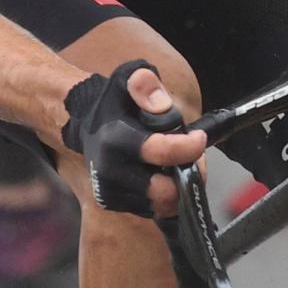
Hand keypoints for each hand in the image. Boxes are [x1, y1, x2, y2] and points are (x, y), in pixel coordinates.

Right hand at [60, 59, 208, 216]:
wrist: (88, 124)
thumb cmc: (115, 101)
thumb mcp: (127, 78)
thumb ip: (145, 83)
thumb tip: (161, 106)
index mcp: (115, 140)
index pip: (162, 152)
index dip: (189, 147)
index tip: (200, 137)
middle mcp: (110, 172)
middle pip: (165, 191)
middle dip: (187, 175)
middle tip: (194, 157)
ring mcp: (111, 193)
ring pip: (162, 205)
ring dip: (179, 187)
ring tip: (180, 164)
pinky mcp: (114, 204)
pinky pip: (153, 209)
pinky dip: (166, 196)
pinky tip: (165, 174)